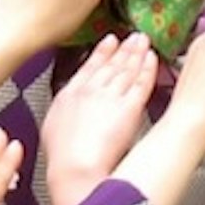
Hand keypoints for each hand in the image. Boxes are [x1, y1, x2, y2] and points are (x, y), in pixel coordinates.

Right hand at [38, 33, 158, 204]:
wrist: (75, 168)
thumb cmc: (62, 158)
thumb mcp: (52, 127)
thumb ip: (63, 112)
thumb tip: (66, 112)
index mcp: (71, 94)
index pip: (90, 66)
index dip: (102, 52)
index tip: (110, 41)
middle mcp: (92, 90)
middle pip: (112, 65)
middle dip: (124, 49)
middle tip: (133, 36)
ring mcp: (112, 97)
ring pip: (128, 70)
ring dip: (137, 53)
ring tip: (144, 41)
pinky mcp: (130, 108)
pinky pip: (142, 83)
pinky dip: (148, 69)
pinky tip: (152, 59)